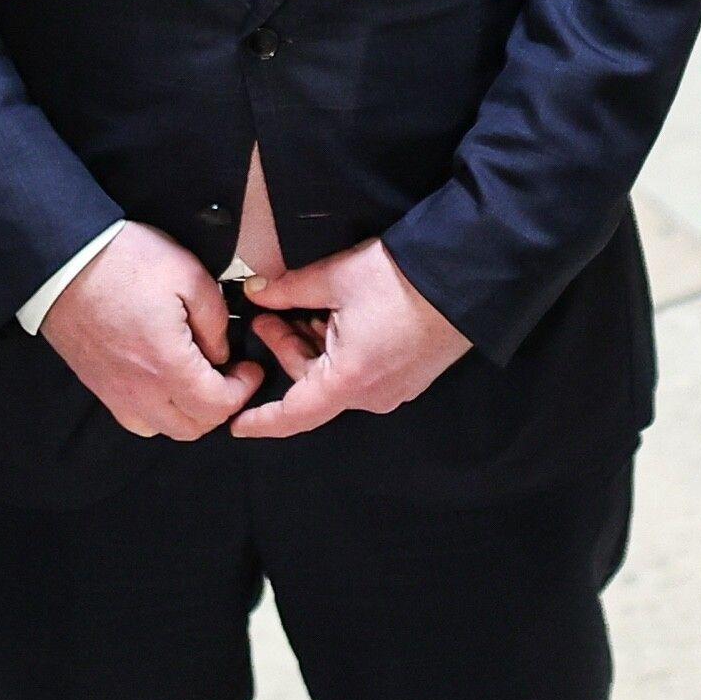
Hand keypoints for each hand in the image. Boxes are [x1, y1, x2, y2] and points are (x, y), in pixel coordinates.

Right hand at [38, 223, 260, 440]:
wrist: (63, 261)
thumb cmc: (123, 262)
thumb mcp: (188, 275)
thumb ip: (215, 319)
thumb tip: (220, 351)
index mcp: (166, 364)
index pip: (217, 406)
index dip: (242, 390)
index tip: (249, 367)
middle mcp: (140, 390)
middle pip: (193, 427)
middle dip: (220, 406)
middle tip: (230, 375)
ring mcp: (115, 393)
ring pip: (165, 428)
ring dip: (189, 414)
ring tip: (198, 380)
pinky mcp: (99, 386)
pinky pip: (137, 419)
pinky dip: (158, 412)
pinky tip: (164, 382)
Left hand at [233, 239, 471, 437]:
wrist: (465, 275)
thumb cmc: (399, 279)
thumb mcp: (335, 277)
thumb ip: (288, 290)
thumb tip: (256, 292)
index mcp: (347, 380)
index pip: (293, 414)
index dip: (261, 420)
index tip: (235, 425)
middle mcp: (371, 395)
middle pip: (312, 385)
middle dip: (286, 350)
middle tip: (269, 314)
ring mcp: (395, 388)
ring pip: (337, 377)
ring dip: (314, 346)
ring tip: (305, 307)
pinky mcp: (411, 376)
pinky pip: (362, 373)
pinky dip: (340, 350)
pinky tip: (338, 316)